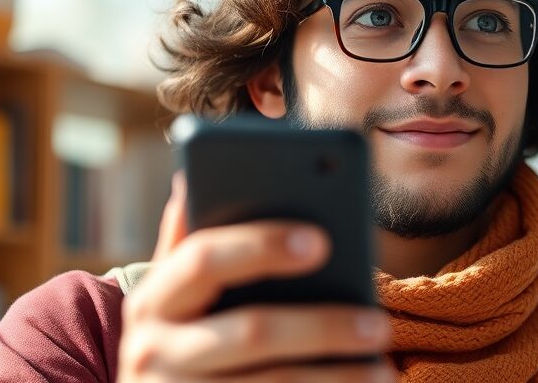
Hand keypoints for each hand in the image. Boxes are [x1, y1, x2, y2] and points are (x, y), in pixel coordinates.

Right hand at [117, 172, 394, 381]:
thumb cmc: (183, 336)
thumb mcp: (174, 293)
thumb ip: (188, 242)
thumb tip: (189, 175)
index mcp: (154, 297)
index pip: (204, 258)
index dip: (261, 244)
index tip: (323, 240)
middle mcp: (153, 348)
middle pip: (251, 331)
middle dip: (322, 326)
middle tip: (380, 324)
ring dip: (335, 377)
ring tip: (384, 368)